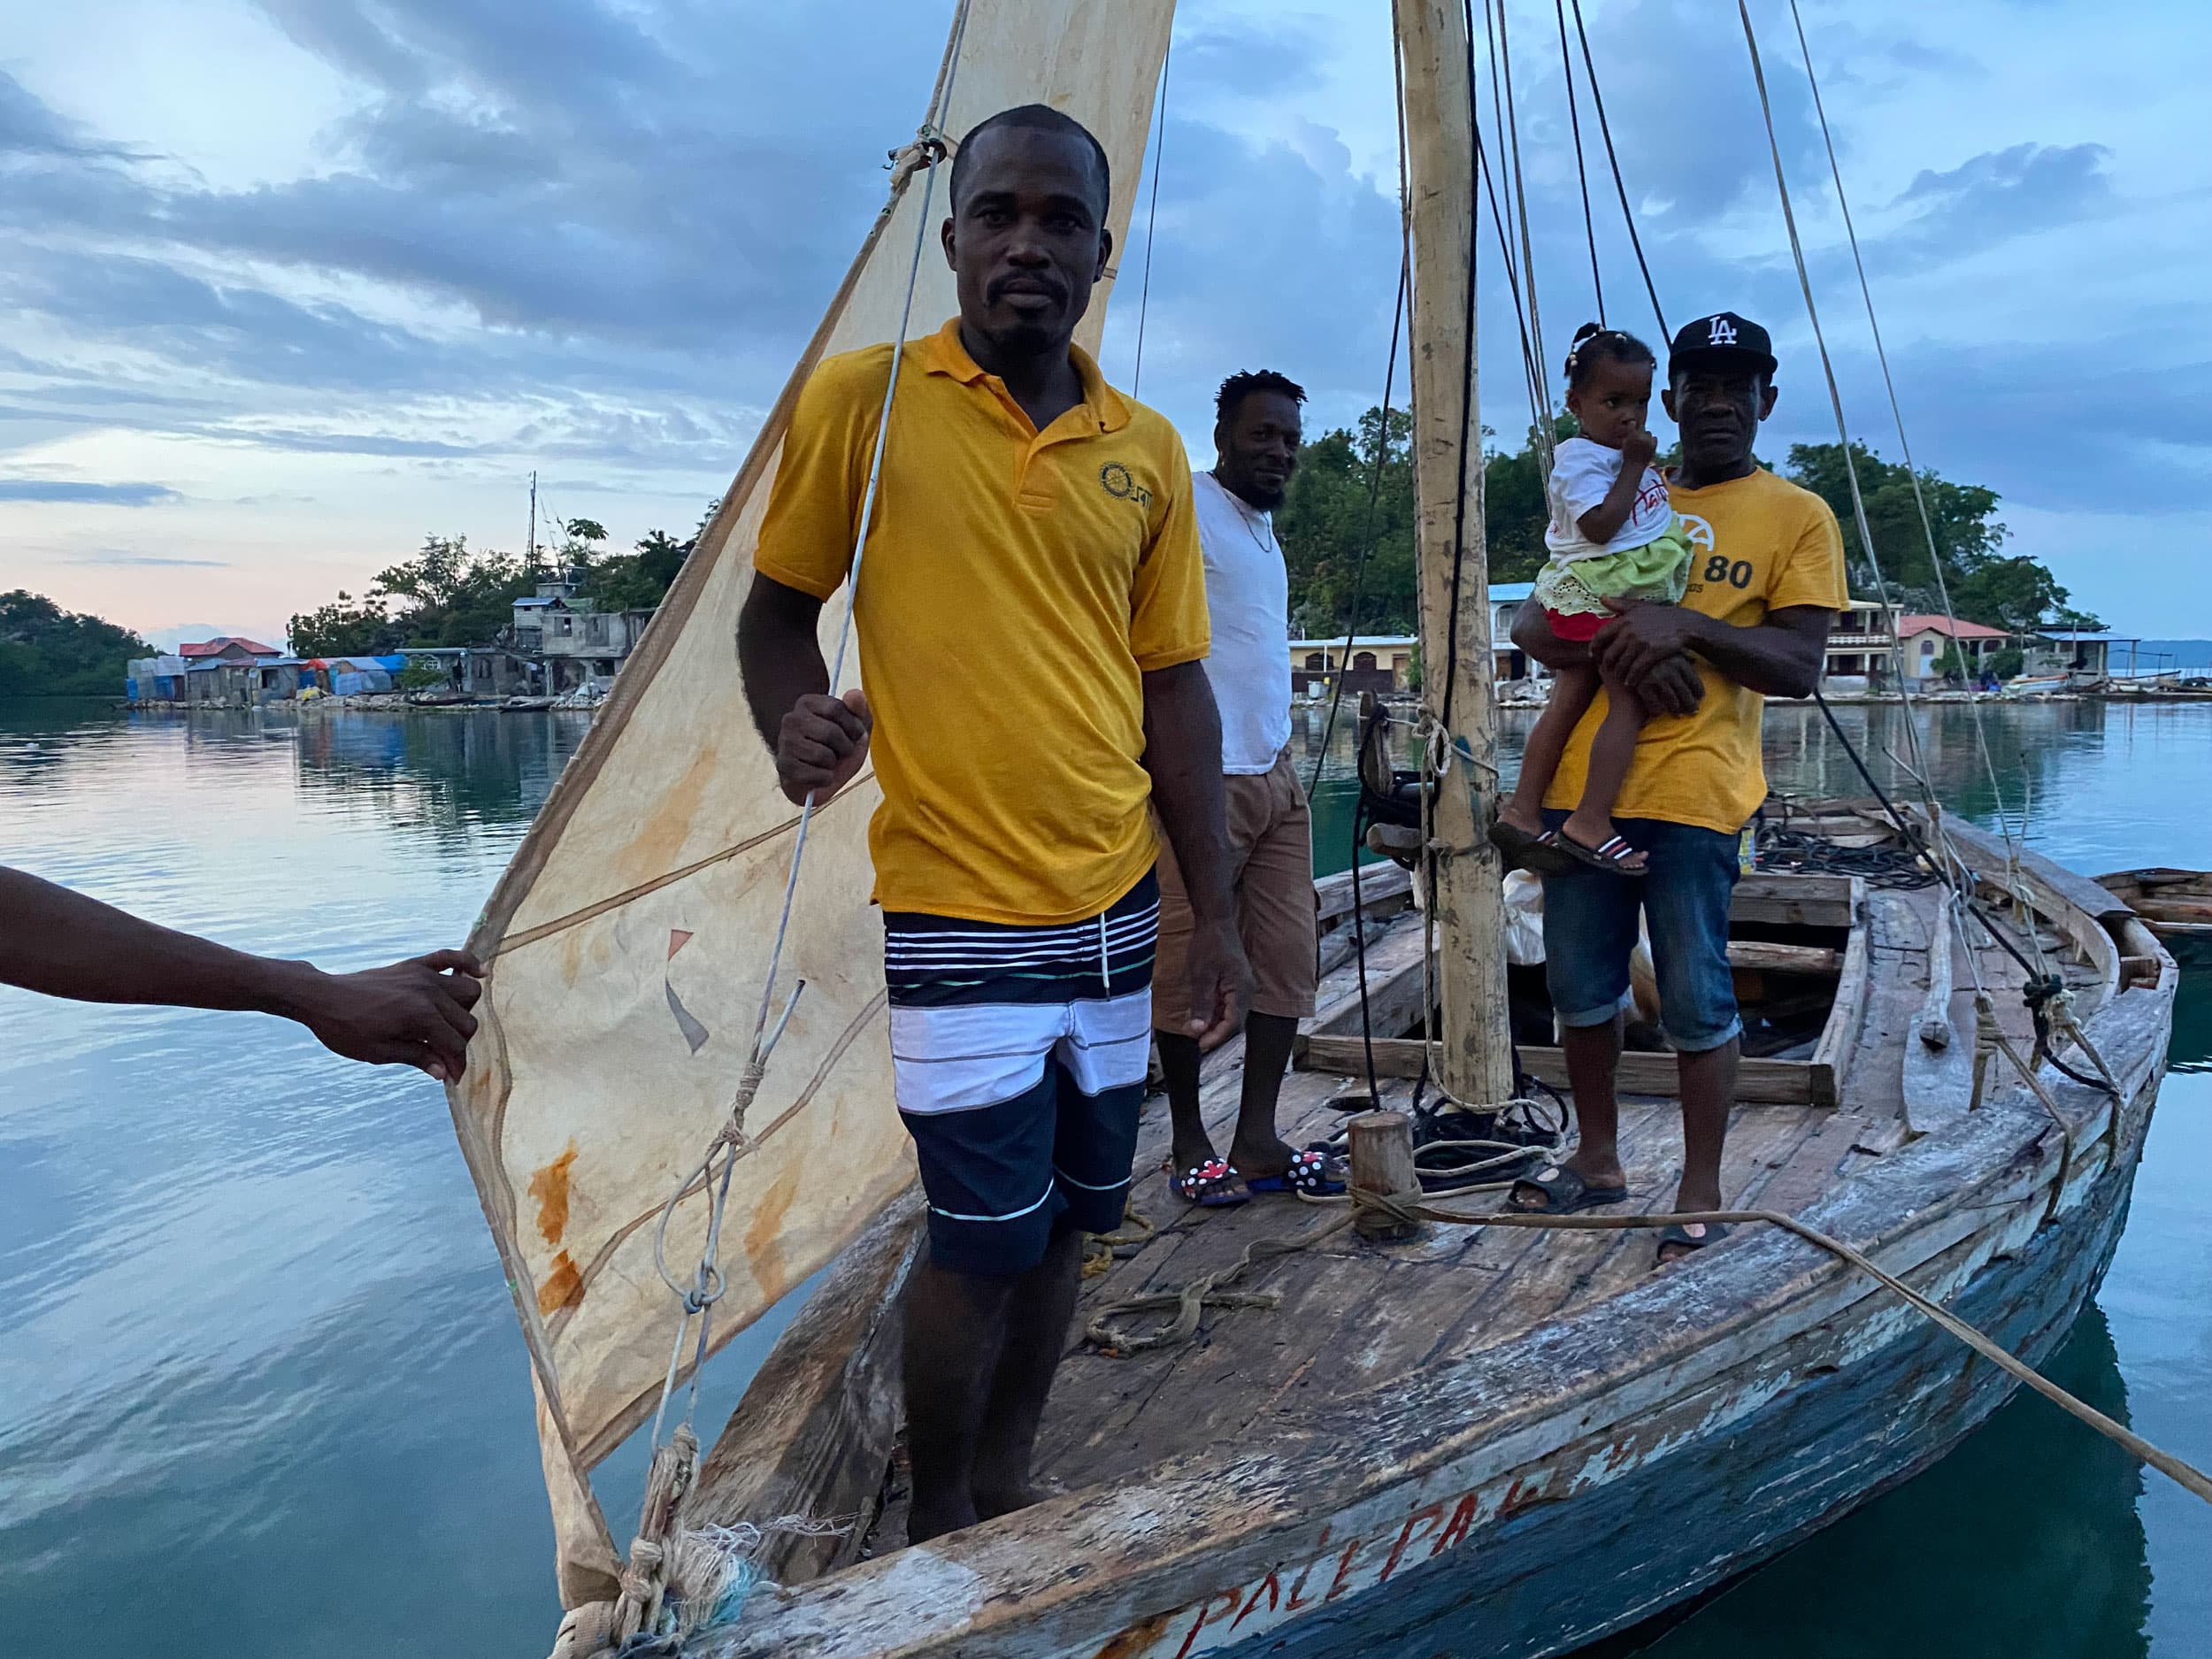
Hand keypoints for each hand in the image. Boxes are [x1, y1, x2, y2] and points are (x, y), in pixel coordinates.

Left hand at [287, 949, 486, 1080]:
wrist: (321, 997)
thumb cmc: (345, 1029)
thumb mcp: (379, 1052)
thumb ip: (417, 1058)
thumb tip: (443, 1072)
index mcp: (420, 1016)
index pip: (454, 1044)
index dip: (455, 1065)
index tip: (451, 1079)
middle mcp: (428, 992)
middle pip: (466, 1020)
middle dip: (459, 1043)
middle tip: (443, 1056)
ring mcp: (423, 975)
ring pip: (468, 991)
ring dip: (464, 1010)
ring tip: (448, 1025)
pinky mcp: (415, 965)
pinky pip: (451, 956)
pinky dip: (468, 963)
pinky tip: (480, 973)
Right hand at [775, 688, 870, 805]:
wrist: (819, 777)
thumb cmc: (839, 747)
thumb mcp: (856, 726)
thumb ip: (859, 709)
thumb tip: (855, 694)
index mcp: (808, 703)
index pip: (837, 708)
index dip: (854, 727)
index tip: (854, 735)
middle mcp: (791, 719)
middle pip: (831, 733)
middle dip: (845, 748)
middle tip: (841, 752)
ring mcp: (785, 742)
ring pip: (823, 755)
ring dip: (834, 764)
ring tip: (828, 762)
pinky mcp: (784, 766)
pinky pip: (816, 775)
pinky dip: (826, 779)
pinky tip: (819, 775)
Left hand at [1183, 918, 1253, 1051]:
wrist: (1215, 920)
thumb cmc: (1209, 944)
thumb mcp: (1201, 976)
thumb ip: (1201, 1004)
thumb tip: (1198, 1030)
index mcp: (1242, 989)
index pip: (1233, 1023)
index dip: (1216, 1036)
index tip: (1200, 1045)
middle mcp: (1247, 990)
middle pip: (1233, 1021)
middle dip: (1214, 1032)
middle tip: (1194, 1039)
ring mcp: (1242, 986)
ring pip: (1229, 1013)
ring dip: (1212, 1022)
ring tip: (1192, 1028)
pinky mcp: (1235, 983)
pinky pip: (1226, 1003)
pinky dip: (1213, 1011)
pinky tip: (1198, 1014)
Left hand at [1591, 599, 1706, 712]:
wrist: (1684, 624)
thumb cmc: (1660, 616)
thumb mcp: (1639, 607)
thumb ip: (1619, 604)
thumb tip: (1602, 598)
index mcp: (1623, 620)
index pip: (1600, 637)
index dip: (1594, 649)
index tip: (1593, 657)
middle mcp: (1629, 631)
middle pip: (1609, 655)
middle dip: (1606, 665)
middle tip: (1608, 671)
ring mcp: (1640, 642)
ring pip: (1621, 665)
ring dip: (1619, 674)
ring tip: (1620, 678)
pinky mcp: (1651, 652)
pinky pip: (1635, 671)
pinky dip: (1631, 679)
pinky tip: (1630, 683)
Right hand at [1620, 426, 1659, 469]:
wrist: (1635, 466)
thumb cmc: (1627, 455)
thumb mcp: (1624, 443)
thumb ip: (1628, 433)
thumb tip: (1633, 423)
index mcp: (1631, 435)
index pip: (1633, 423)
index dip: (1632, 425)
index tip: (1632, 428)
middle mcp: (1640, 437)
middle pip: (1642, 427)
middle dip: (1639, 431)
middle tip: (1637, 438)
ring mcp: (1648, 441)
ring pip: (1648, 433)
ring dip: (1645, 436)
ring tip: (1642, 443)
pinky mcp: (1654, 445)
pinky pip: (1654, 438)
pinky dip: (1651, 440)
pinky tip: (1647, 445)